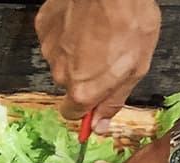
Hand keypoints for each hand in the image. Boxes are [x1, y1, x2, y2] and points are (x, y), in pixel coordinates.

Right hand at [34, 0, 160, 132]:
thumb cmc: (128, 20)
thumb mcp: (135, 69)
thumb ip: (114, 101)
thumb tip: (100, 124)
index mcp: (83, 90)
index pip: (73, 114)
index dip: (86, 107)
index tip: (95, 100)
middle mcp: (61, 73)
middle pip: (70, 84)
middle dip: (85, 75)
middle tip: (107, 55)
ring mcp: (50, 49)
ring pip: (62, 60)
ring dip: (76, 52)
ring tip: (98, 34)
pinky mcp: (44, 26)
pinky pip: (55, 38)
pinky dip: (68, 33)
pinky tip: (85, 22)